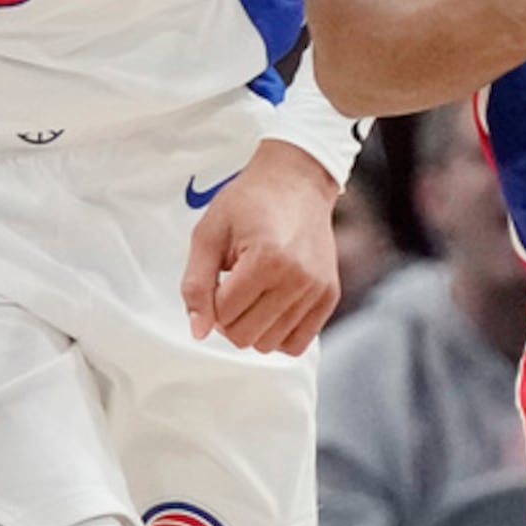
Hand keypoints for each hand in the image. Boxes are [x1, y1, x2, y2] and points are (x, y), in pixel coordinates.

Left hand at [181, 141, 340, 355]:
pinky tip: (271, 306)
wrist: (297, 181)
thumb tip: (198, 331)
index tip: (218, 278)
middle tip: (232, 287)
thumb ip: (196, 285)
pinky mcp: (329, 296)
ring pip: (269, 345)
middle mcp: (298, 278)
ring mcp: (317, 289)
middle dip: (229, 319)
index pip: (223, 316)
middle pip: (245, 337)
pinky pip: (297, 343)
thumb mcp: (209, 234)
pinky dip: (278, 334)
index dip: (211, 302)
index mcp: (267, 259)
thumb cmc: (251, 201)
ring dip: (253, 326)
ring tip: (254, 291)